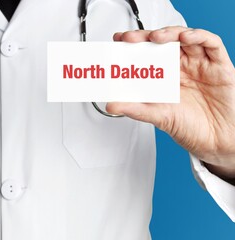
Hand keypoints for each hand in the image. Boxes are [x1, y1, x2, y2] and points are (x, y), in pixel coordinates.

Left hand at [107, 26, 234, 179]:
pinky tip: (185, 38)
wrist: (217, 142)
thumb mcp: (158, 116)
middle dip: (145, 37)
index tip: (117, 42)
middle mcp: (181, 68)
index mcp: (165, 77)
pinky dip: (198, 37)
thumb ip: (136, 109)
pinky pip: (211, 44)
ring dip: (169, 33)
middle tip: (130, 39)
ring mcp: (199, 65)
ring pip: (184, 38)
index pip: (147, 54)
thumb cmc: (190, 128)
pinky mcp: (219, 66)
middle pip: (163, 43)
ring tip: (155, 38)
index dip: (133, 45)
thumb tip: (111, 105)